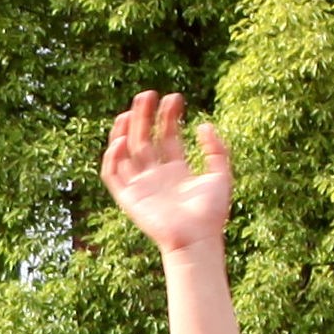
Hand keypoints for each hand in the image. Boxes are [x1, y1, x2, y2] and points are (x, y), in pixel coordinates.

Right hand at [102, 95, 231, 257]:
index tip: (174, 98)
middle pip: (144, 139)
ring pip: (125, 153)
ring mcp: (141, 186)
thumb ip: (216, 150)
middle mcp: (156, 176)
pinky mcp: (128, 198)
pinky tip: (121, 140)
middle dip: (144, 116)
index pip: (167, 136)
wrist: (197, 239)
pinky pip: (113, 175)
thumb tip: (203, 125)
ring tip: (128, 112)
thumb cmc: (211, 213)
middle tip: (147, 94)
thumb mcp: (220, 175)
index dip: (168, 116)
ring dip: (124, 132)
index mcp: (176, 170)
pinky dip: (112, 158)